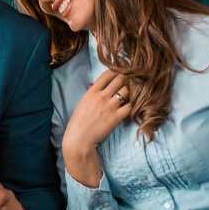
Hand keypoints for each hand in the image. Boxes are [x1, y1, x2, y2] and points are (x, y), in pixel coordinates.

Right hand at [61, 70, 130, 186]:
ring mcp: (110, 106)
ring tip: (128, 96)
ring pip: (127, 91)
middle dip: (126, 79)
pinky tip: (127, 109)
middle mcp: (102, 96)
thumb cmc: (78, 122)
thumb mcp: (82, 103)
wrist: (79, 138)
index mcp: (91, 91)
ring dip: (129, 93)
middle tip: (129, 82)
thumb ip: (91, 94)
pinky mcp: (116, 117)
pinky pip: (129, 106)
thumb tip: (97, 86)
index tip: (120, 71)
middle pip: (120, 79)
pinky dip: (130, 106)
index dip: (116, 71)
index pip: (107, 74)